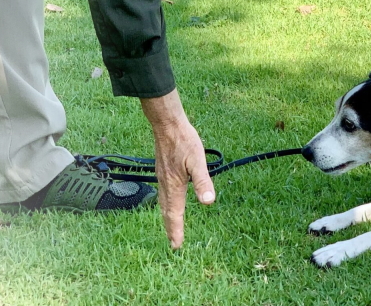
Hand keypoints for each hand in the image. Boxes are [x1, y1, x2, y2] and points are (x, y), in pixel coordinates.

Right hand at [141, 89, 214, 248]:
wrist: (167, 124)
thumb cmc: (184, 141)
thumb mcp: (197, 161)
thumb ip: (203, 181)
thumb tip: (208, 201)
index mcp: (174, 186)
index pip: (175, 213)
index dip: (176, 230)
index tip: (176, 245)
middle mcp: (165, 184)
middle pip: (167, 211)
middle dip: (171, 228)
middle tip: (173, 243)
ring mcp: (162, 177)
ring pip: (163, 203)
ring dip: (168, 217)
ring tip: (171, 226)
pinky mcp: (162, 170)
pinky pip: (163, 193)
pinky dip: (165, 204)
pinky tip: (170, 200)